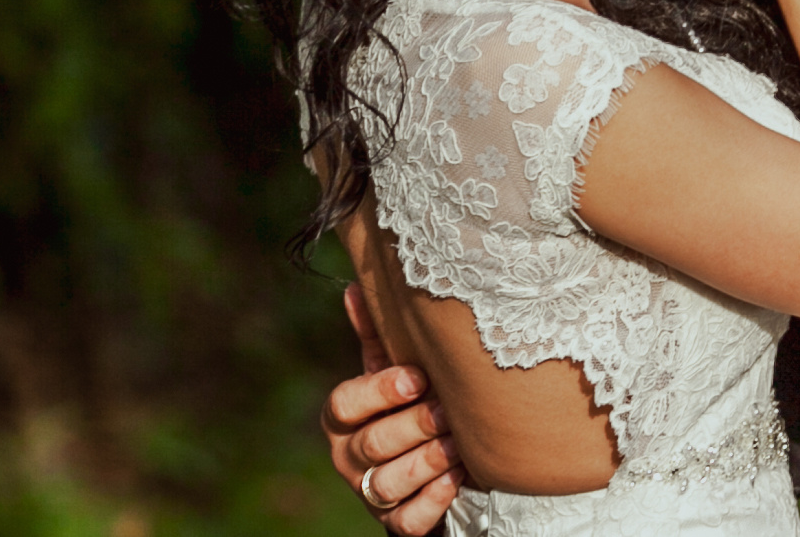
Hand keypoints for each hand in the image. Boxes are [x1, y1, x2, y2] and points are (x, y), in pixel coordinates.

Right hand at [322, 284, 461, 533]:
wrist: (417, 468)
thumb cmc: (401, 405)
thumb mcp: (386, 371)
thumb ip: (375, 335)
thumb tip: (357, 286)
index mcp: (341, 416)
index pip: (344, 403)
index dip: (379, 391)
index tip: (417, 376)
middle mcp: (347, 455)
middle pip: (372, 443)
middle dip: (413, 426)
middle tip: (448, 411)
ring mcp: (368, 492)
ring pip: (387, 483)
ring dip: (426, 463)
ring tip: (459, 445)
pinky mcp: (394, 521)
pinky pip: (407, 519)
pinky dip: (431, 501)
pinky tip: (455, 480)